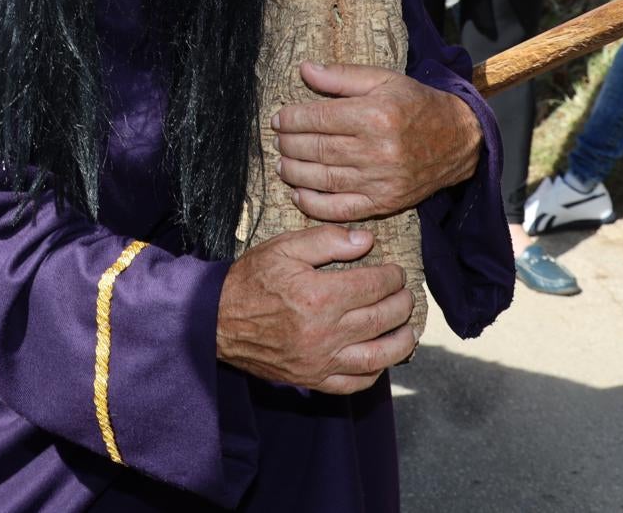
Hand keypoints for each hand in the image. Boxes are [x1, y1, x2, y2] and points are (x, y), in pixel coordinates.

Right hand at [217, 225, 415, 393]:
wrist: (215, 319)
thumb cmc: (250, 280)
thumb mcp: (284, 248)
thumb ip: (327, 240)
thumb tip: (366, 240)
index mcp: (319, 296)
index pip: (375, 286)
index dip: (393, 277)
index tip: (396, 272)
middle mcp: (325, 332)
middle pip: (382, 319)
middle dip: (402, 304)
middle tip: (405, 294)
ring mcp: (320, 360)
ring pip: (378, 356)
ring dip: (401, 341)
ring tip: (407, 329)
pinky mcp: (312, 379)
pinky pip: (354, 383)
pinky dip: (374, 373)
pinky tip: (380, 359)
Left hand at [274, 62, 481, 221]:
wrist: (458, 140)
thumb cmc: (417, 104)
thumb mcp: (383, 79)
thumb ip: (342, 76)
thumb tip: (305, 69)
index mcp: (375, 115)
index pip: (318, 118)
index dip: (291, 119)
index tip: (278, 118)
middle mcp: (377, 150)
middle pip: (317, 149)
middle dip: (289, 144)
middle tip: (278, 140)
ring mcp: (381, 180)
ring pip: (323, 179)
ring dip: (295, 173)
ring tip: (282, 163)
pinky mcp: (385, 203)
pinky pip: (341, 209)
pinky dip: (314, 205)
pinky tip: (298, 194)